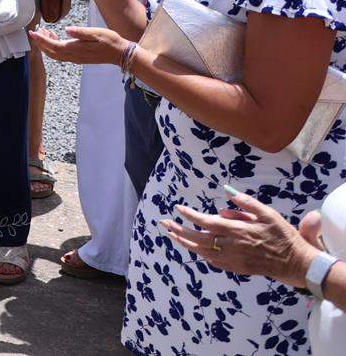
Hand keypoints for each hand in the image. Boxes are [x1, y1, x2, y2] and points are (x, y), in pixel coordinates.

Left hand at [28, 23, 129, 67]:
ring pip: (55, 54)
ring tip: (43, 32)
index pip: (53, 46)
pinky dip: (54, 47)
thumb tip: (67, 30)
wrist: (120, 53)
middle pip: (51, 52)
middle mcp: (74, 56)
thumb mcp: (96, 33)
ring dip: (47, 44)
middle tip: (34, 31)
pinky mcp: (79, 58)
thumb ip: (81, 32)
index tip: (33, 32)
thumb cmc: (109, 41)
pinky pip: (62, 54)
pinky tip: (55, 37)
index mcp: (76, 49)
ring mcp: (76, 58)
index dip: (41, 40)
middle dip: (40, 43)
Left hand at [163, 193, 317, 286]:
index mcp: (237, 231)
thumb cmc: (283, 236)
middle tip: (164, 223)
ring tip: (173, 235)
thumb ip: (246, 203)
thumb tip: (226, 191)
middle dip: (178, 230)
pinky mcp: (237, 268)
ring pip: (202, 252)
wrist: (296, 263)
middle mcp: (231, 246)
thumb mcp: (268, 214)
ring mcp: (233, 259)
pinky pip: (214, 262)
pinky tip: (195, 249)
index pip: (206, 222)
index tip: (178, 208)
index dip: (190, 215)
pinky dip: (201, 254)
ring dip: (186, 243)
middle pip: (198, 238)